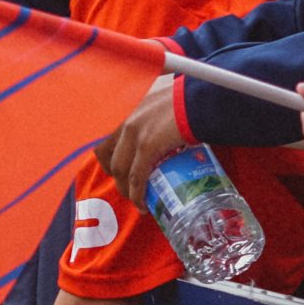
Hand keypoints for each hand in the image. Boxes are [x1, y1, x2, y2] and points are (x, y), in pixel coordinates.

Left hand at [100, 74, 190, 207]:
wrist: (199, 100)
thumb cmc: (187, 100)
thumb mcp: (161, 105)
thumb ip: (156, 117)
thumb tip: (166, 132)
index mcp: (128, 112)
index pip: (105, 140)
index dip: (109, 160)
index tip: (119, 172)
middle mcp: (126, 122)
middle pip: (107, 157)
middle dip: (117, 178)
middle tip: (130, 189)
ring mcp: (134, 134)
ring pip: (120, 170)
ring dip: (127, 190)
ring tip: (138, 202)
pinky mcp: (147, 146)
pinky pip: (136, 176)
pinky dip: (137, 194)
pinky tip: (143, 204)